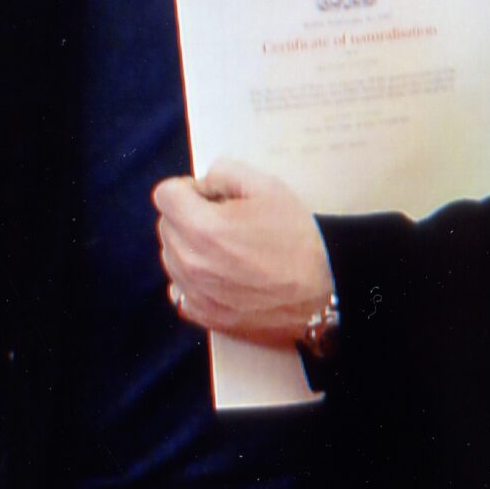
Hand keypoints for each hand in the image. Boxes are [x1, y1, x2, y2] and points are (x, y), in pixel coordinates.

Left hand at [153, 160, 334, 346]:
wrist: (324, 296)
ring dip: (189, 246)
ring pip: (171, 256)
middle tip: (226, 222)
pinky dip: (193, 278)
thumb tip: (203, 184)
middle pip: (166, 225)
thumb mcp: (268, 187)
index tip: (210, 198)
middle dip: (188, 216)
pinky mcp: (205, 316)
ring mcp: (196, 293)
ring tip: (228, 249)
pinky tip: (221, 274)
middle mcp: (192, 263)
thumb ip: (225, 172)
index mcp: (203, 228)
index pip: (165, 195)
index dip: (188, 189)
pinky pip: (179, 289)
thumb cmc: (299, 242)